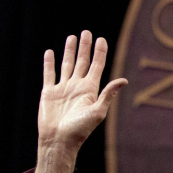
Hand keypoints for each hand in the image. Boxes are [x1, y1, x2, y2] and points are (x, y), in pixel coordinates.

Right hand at [34, 31, 126, 172]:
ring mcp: (63, 88)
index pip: (96, 66)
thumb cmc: (80, 130)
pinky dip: (49, 63)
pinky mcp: (49, 92)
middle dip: (85, 47)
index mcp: (90, 90)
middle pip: (82, 62)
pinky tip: (50, 52)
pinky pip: (49, 74)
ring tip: (72, 37)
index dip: (99, 53)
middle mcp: (77, 87)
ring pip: (67, 64)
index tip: (101, 39)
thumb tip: (123, 80)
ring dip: (69, 51)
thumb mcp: (97, 112)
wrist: (59, 140)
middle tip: (87, 32)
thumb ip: (108, 94)